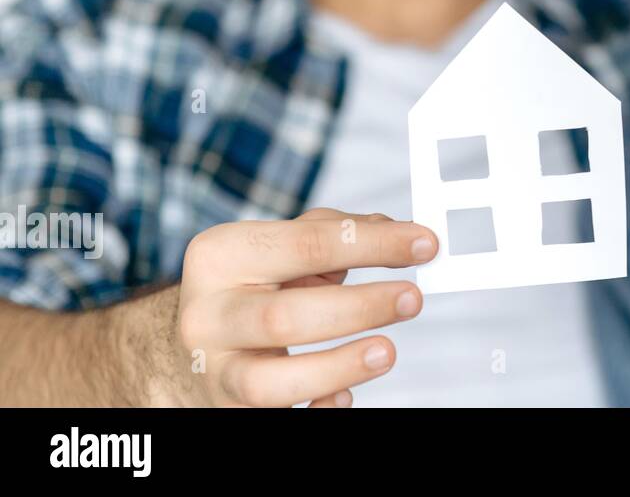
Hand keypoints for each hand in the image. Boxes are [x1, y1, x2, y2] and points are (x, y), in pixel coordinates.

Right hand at [161, 208, 436, 406]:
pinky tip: (345, 394)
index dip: (373, 244)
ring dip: (337, 368)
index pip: (306, 244)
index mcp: (221, 255)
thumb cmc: (249, 286)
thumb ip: (334, 231)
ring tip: (387, 351)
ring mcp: (214, 370)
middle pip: (285, 316)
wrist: (182, 346)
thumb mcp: (277, 247)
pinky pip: (275, 419)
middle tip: (413, 298)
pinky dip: (316, 408)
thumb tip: (398, 233)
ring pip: (270, 383)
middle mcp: (209, 314)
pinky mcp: (226, 411)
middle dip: (358, 307)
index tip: (425, 243)